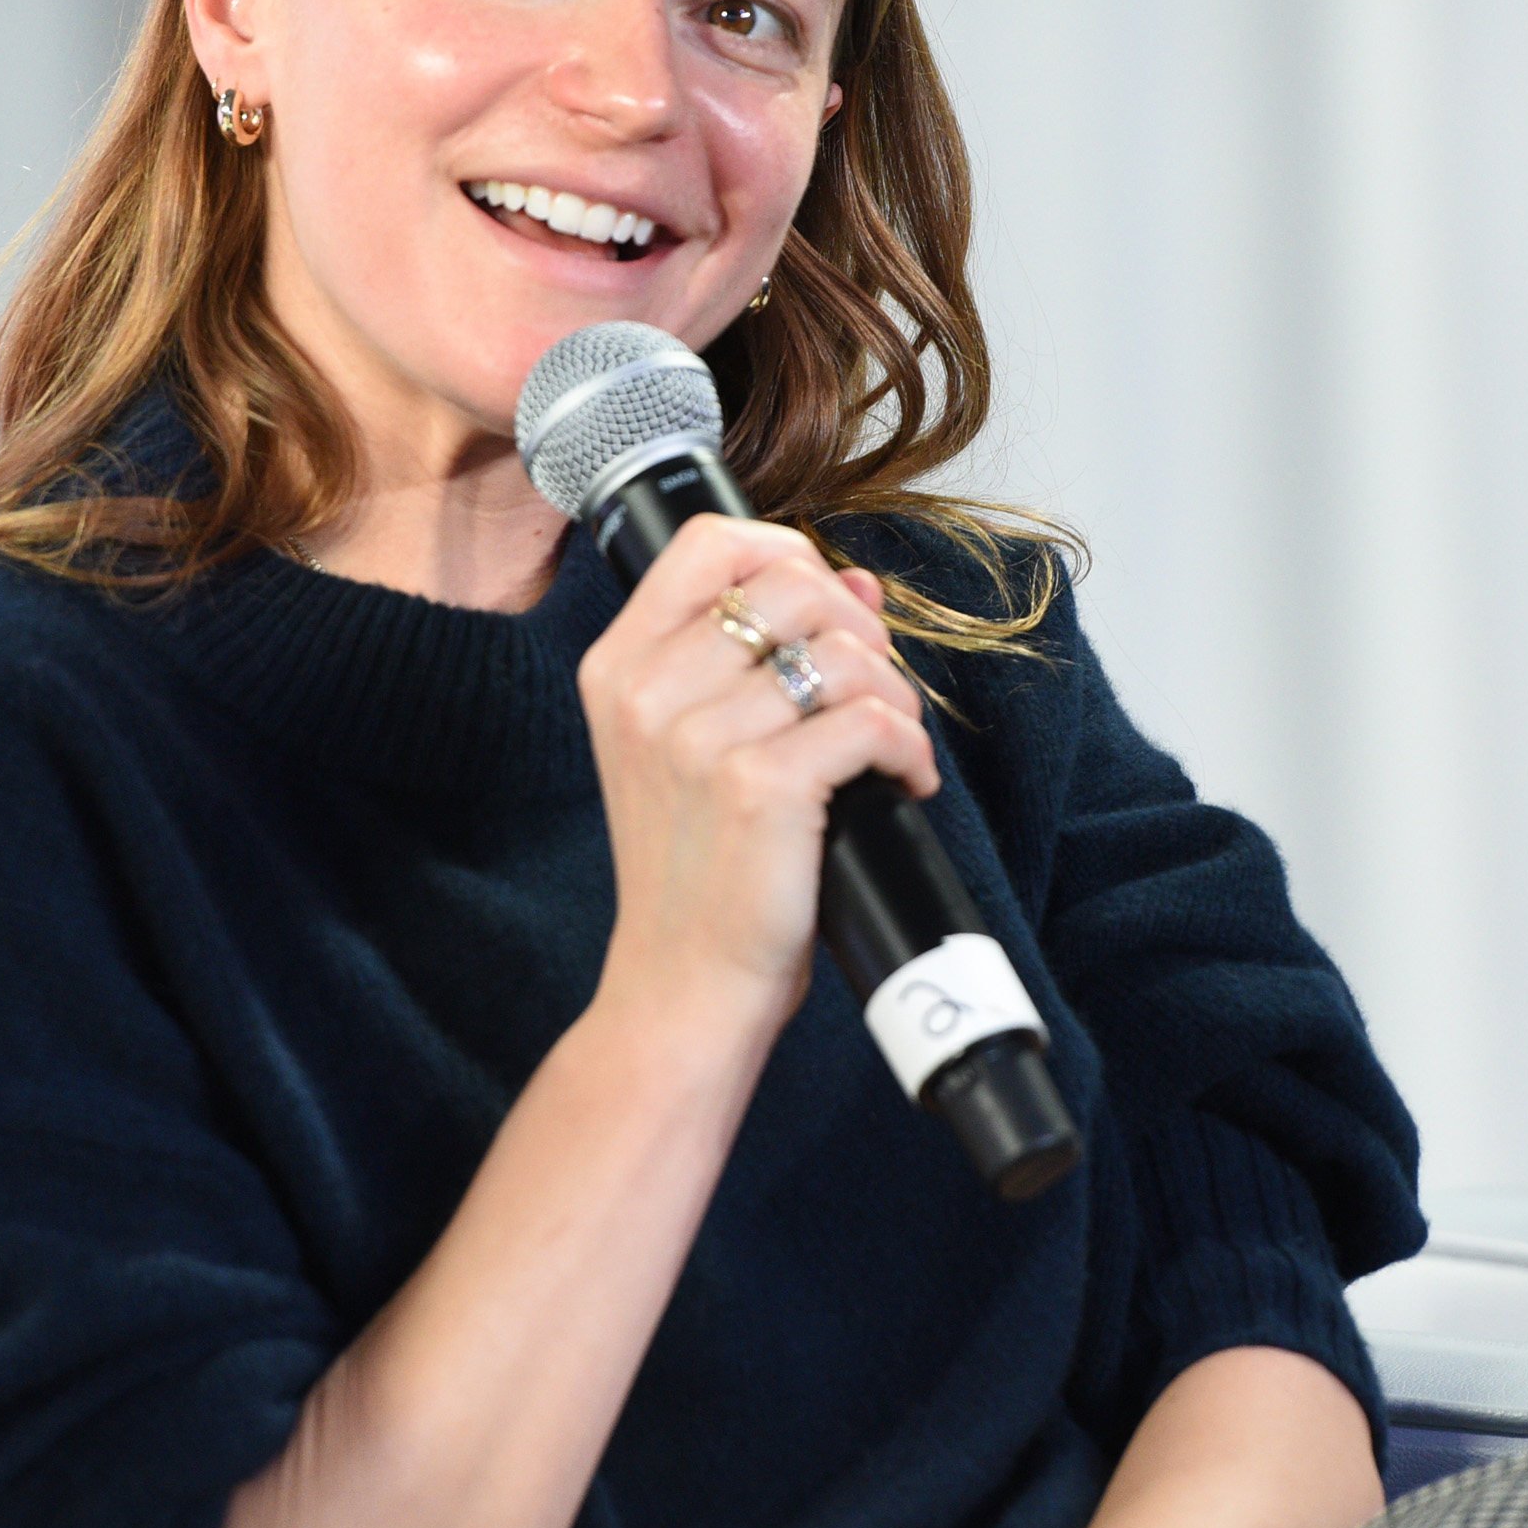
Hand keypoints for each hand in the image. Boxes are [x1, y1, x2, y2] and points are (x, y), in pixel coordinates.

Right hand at [573, 514, 931, 1033]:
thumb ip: (760, 654)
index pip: (711, 542)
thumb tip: (857, 583)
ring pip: (845, 653)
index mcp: (618, 668)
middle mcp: (646, 692)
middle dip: (861, 631)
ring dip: (895, 697)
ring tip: (889, 746)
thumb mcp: (697, 746)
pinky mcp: (758, 787)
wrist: (680, 984)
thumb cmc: (696, 869)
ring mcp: (697, 739)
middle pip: (792, 584)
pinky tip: (900, 784)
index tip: (829, 607)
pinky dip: (909, 751)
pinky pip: (870, 721)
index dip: (790, 552)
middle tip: (873, 693)